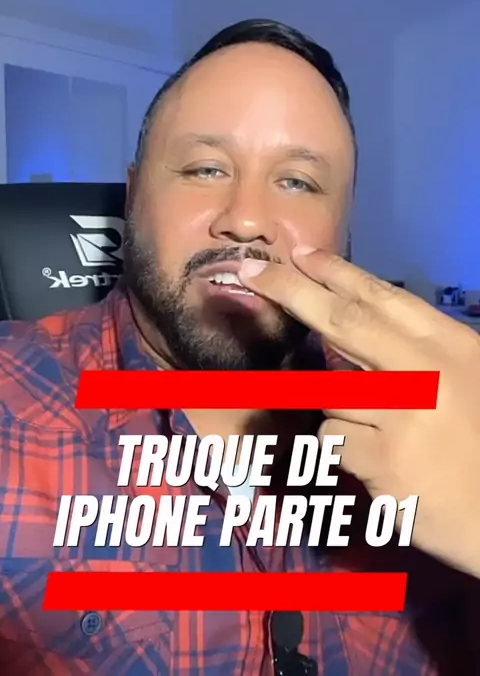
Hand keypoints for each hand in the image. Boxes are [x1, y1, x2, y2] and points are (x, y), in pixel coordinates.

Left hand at [238, 248, 479, 577]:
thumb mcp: (467, 379)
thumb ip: (415, 354)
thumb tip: (345, 333)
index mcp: (453, 347)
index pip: (385, 299)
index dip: (337, 273)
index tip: (299, 254)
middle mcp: (426, 373)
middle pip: (344, 323)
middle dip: (292, 291)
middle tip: (252, 272)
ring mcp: (402, 416)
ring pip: (332, 396)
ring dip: (345, 414)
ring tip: (392, 440)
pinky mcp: (382, 461)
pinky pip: (335, 442)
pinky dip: (349, 453)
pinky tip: (387, 468)